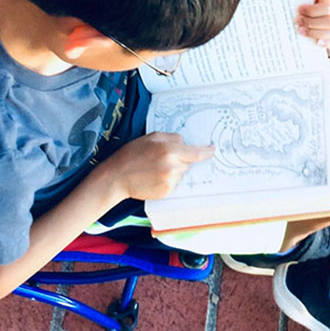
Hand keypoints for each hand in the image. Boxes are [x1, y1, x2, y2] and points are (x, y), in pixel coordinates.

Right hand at [97, 132, 214, 200]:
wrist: (116, 177)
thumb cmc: (131, 155)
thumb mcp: (150, 138)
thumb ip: (171, 138)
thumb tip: (186, 143)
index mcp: (170, 150)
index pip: (197, 153)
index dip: (207, 152)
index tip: (213, 150)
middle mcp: (173, 166)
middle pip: (189, 163)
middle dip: (181, 159)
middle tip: (162, 158)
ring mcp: (171, 181)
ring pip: (181, 173)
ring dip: (174, 170)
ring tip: (154, 169)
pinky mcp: (167, 192)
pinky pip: (175, 184)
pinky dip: (168, 180)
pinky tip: (154, 178)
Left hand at [298, 0, 329, 48]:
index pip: (327, 7)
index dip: (313, 11)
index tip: (299, 9)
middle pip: (329, 21)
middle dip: (311, 22)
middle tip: (297, 20)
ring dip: (315, 33)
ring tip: (300, 30)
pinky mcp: (327, 33)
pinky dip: (328, 43)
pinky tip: (316, 43)